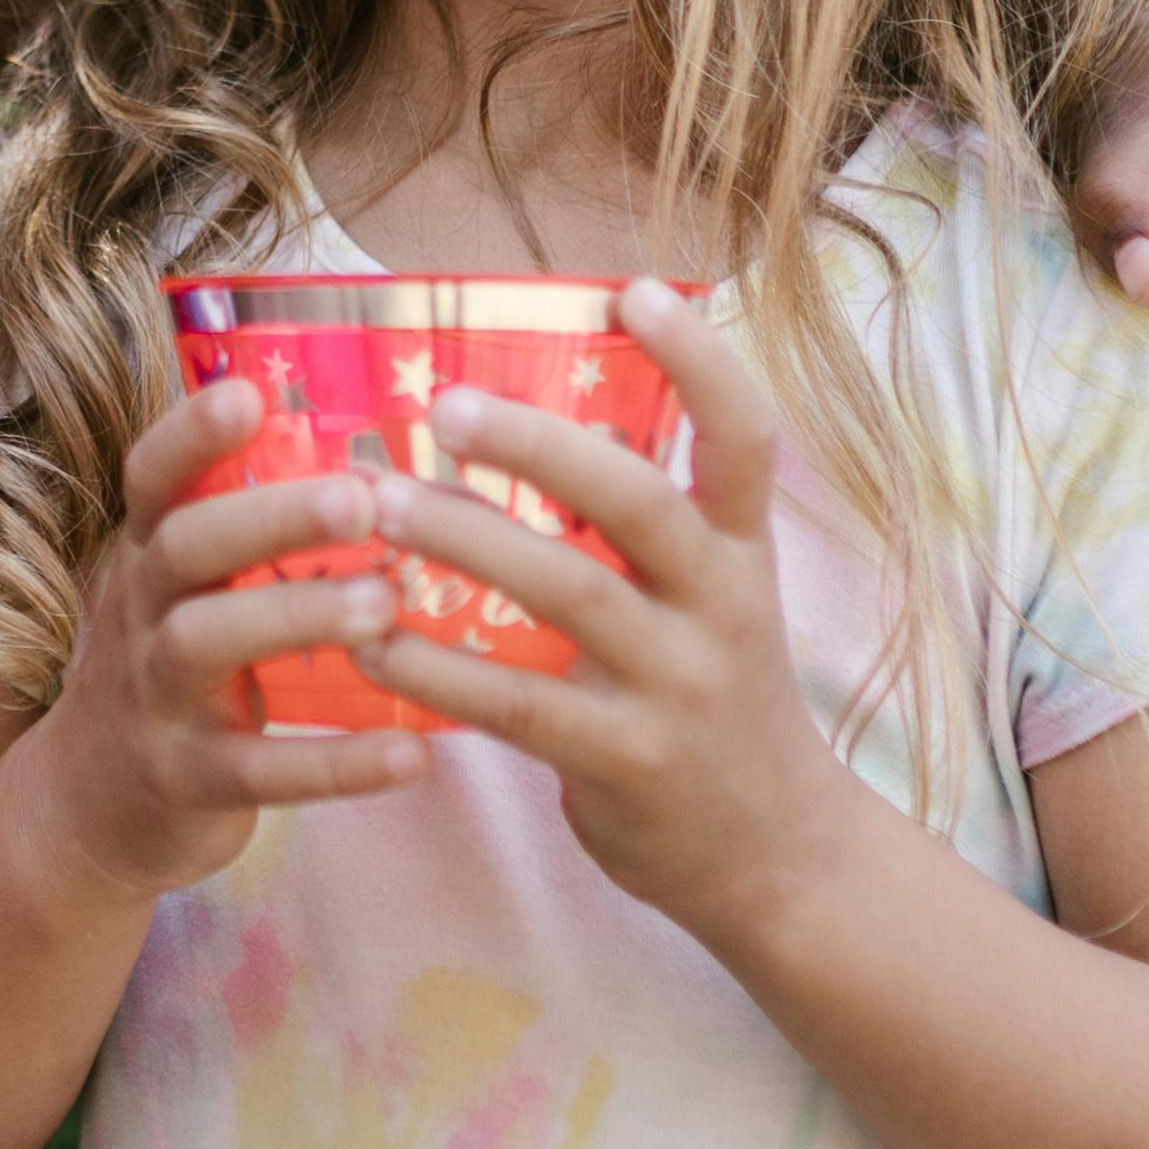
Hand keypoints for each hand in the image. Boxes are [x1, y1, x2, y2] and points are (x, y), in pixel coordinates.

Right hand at [12, 379, 433, 898]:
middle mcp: (139, 613)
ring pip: (206, 643)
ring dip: (297, 618)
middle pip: (186, 546)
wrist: (91, 808)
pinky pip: (261, 771)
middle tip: (362, 501)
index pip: (151, 477)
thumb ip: (241, 531)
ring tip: (386, 606)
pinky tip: (411, 753)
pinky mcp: (188, 780)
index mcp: (146, 554)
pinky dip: (335, 764)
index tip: (250, 394)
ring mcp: (155, 698)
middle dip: (269, 517)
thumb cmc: (171, 670)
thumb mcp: (178, 592)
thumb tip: (369, 451)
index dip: (191, 434)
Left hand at [361, 285, 875, 946]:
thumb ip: (647, 530)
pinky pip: (518, 705)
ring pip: (569, 593)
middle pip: (639, 502)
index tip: (638, 289)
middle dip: (542, 446)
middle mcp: (721, 608)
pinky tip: (368, 638)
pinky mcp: (627, 763)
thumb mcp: (716, 604)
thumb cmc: (716, 705)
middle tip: (443, 405)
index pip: (745, 439)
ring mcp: (678, 687)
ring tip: (378, 505)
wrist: (781, 860)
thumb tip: (530, 423)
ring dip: (466, 540)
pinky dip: (437, 668)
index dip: (700, 361)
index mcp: (741, 554)